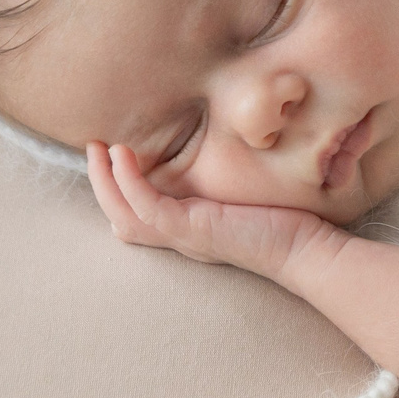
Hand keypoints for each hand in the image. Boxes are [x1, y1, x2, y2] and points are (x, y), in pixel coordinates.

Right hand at [86, 142, 336, 283]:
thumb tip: (213, 158)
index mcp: (187, 232)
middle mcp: (179, 238)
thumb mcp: (238, 201)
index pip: (136, 220)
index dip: (116, 193)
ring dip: (104, 181)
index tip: (110, 159)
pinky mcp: (193, 229)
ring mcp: (183, 236)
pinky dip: (128, 181)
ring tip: (97, 148)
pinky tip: (123, 155)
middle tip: (92, 149)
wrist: (306, 249)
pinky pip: (146, 206)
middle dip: (100, 184)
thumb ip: (218, 188)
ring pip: (123, 215)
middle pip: (119, 219)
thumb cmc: (282, 223)